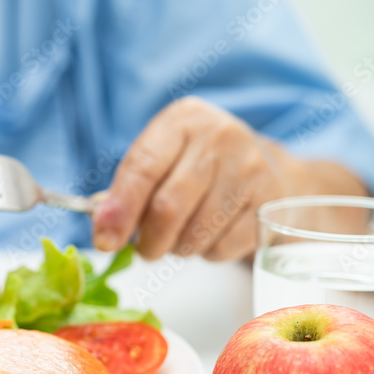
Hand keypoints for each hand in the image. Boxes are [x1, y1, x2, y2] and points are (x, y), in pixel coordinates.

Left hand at [91, 97, 366, 261]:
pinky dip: (206, 253)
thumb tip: (103, 229)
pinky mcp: (269, 203)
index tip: (104, 241)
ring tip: (180, 234)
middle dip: (148, 241)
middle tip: (144, 249)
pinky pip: (222, 248)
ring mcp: (251, 169)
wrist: (263, 164)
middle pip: (169, 207)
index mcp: (182, 120)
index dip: (120, 209)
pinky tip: (211, 233)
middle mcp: (220, 137)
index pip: (143, 168)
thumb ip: (126, 191)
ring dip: (177, 248)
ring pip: (195, 234)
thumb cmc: (195, 164)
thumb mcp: (160, 160)